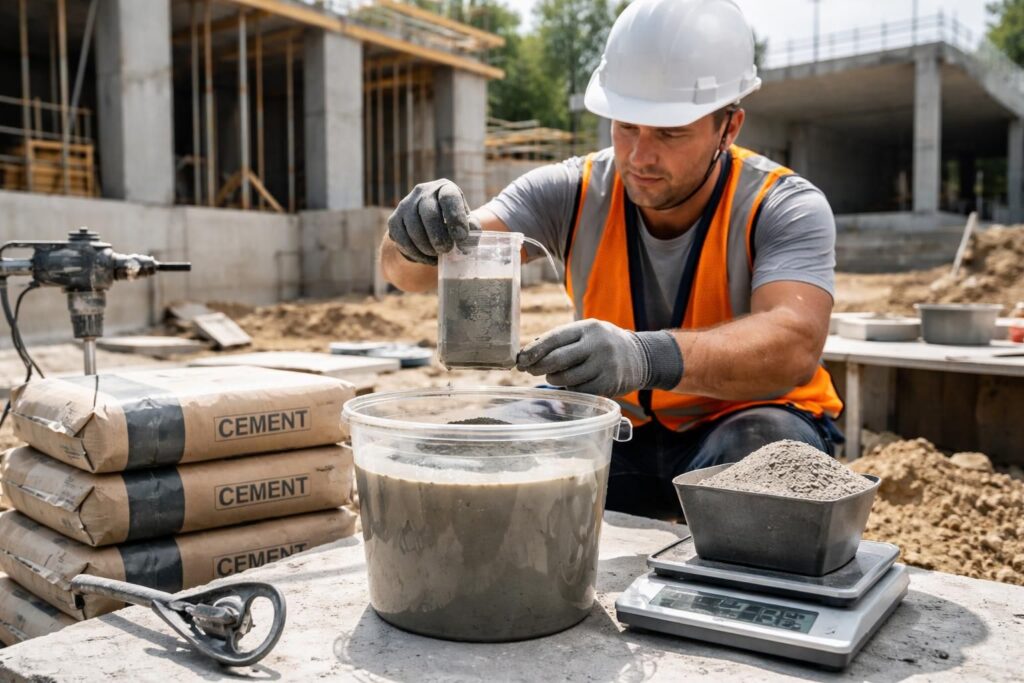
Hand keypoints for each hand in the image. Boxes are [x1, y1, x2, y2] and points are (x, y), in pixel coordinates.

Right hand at [387, 179, 477, 264]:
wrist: (429, 226)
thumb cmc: (453, 223)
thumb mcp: (466, 222)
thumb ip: (471, 229)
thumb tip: (466, 240)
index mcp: (445, 188)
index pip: (449, 197)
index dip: (456, 218)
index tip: (462, 237)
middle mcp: (423, 192)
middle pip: (428, 213)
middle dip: (438, 236)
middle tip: (446, 250)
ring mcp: (405, 204)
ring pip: (413, 228)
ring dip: (426, 247)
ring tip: (437, 255)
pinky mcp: (394, 220)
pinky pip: (402, 239)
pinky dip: (415, 252)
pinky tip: (427, 257)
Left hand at [516, 319, 683, 396]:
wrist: (640, 357)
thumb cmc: (603, 344)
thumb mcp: (586, 333)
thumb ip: (561, 339)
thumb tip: (528, 351)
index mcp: (588, 327)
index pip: (554, 338)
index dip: (534, 350)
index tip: (521, 359)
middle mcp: (597, 345)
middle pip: (558, 359)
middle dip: (539, 366)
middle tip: (528, 370)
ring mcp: (604, 365)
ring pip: (566, 378)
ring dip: (553, 379)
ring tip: (553, 376)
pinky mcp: (608, 384)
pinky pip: (578, 390)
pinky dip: (570, 388)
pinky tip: (571, 383)